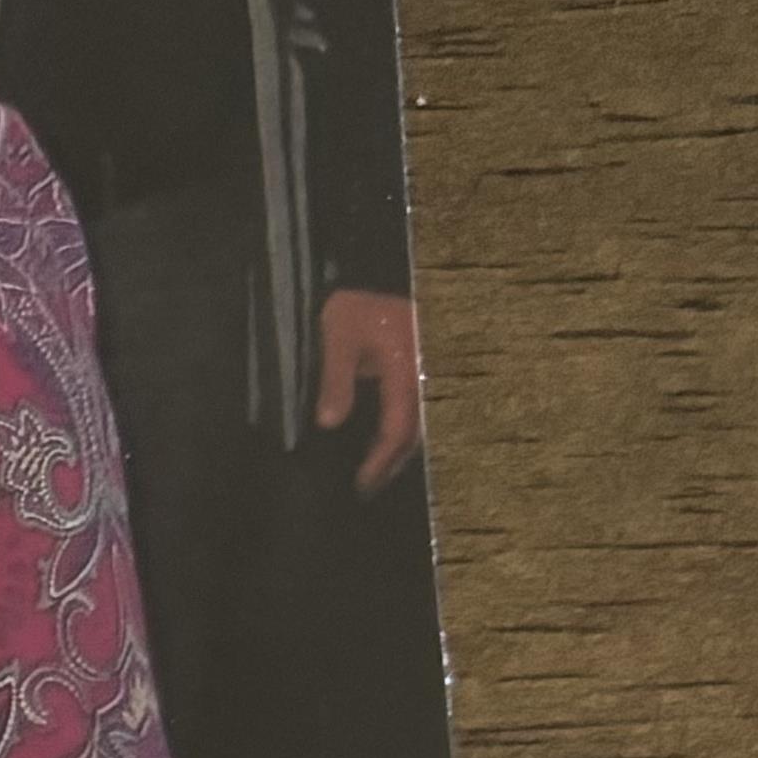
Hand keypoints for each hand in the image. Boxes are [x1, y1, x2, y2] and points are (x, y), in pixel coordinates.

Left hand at [314, 288, 423, 493]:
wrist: (374, 269)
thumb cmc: (355, 302)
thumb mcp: (338, 334)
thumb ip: (334, 379)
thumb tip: (328, 424)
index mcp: (407, 367)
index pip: (398, 427)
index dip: (380, 460)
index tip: (362, 483)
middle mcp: (426, 372)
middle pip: (416, 431)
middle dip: (393, 462)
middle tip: (368, 488)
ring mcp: (429, 369)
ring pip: (422, 420)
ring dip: (400, 448)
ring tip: (377, 471)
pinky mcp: (424, 365)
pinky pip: (420, 405)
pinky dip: (404, 426)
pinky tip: (385, 439)